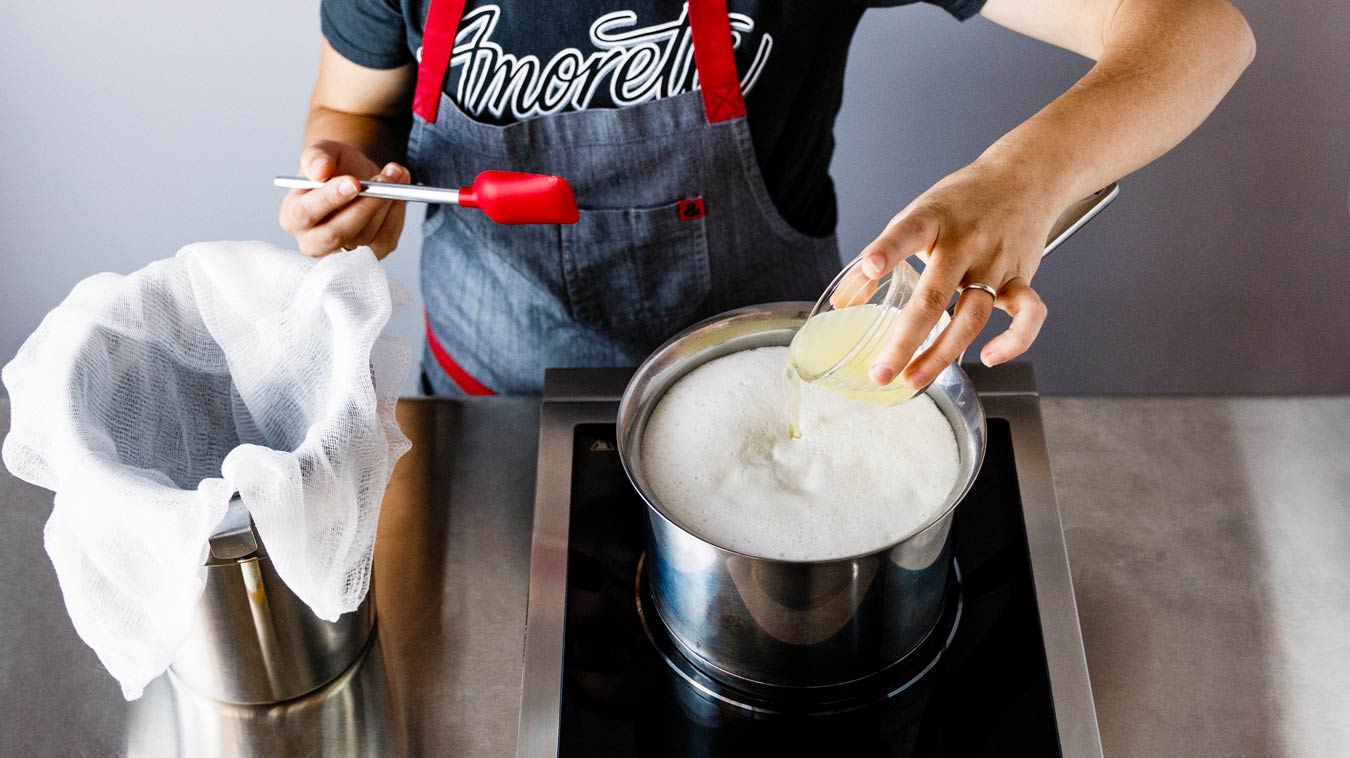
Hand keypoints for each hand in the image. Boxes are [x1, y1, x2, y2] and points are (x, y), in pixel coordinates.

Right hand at [279, 140, 408, 258]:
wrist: (357, 177)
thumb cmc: (334, 167)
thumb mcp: (323, 152)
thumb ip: (316, 157)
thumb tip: (320, 170)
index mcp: (292, 216)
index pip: (305, 213)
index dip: (330, 198)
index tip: (353, 182)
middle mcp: (313, 241)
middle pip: (336, 233)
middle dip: (363, 206)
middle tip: (382, 181)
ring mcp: (342, 253)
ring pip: (366, 236)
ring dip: (386, 203)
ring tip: (395, 174)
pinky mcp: (370, 254)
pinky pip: (386, 238)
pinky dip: (396, 213)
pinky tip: (399, 192)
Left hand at [848, 162, 1063, 388]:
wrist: (1023, 178)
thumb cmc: (962, 202)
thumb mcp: (916, 216)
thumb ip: (880, 255)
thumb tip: (843, 302)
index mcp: (934, 220)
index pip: (908, 231)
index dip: (888, 249)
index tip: (870, 267)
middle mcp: (966, 243)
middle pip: (935, 297)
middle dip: (905, 340)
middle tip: (881, 371)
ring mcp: (996, 263)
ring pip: (972, 317)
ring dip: (942, 354)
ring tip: (913, 379)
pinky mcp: (1022, 277)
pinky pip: (1029, 315)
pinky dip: (1015, 341)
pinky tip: (988, 358)